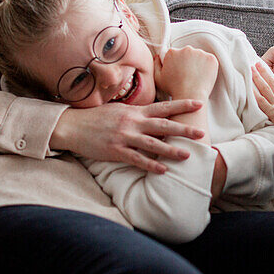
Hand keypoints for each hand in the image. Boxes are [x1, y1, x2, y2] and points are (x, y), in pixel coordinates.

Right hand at [51, 100, 204, 172]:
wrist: (72, 126)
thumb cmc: (96, 118)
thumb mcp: (119, 110)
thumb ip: (137, 112)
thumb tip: (155, 114)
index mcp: (134, 111)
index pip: (163, 107)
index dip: (181, 105)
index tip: (198, 103)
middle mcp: (132, 122)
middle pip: (163, 125)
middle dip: (183, 129)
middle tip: (201, 133)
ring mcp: (124, 136)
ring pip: (153, 144)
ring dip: (171, 150)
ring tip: (187, 155)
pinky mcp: (116, 150)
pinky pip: (137, 159)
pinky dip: (151, 165)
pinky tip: (163, 170)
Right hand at [156, 46, 218, 99]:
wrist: (190, 96)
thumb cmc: (173, 89)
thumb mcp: (158, 78)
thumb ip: (156, 65)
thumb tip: (157, 56)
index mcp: (172, 52)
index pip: (176, 54)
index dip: (177, 63)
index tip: (180, 72)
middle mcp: (186, 49)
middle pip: (188, 53)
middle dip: (188, 62)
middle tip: (189, 75)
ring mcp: (200, 53)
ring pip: (199, 56)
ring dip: (198, 63)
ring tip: (196, 77)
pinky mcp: (211, 58)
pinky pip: (210, 60)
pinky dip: (208, 67)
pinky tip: (204, 76)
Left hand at [251, 61, 273, 130]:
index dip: (273, 78)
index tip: (268, 72)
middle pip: (271, 83)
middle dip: (264, 73)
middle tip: (257, 64)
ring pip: (265, 88)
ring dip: (258, 78)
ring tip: (252, 70)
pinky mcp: (272, 111)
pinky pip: (262, 101)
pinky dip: (255, 95)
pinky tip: (249, 89)